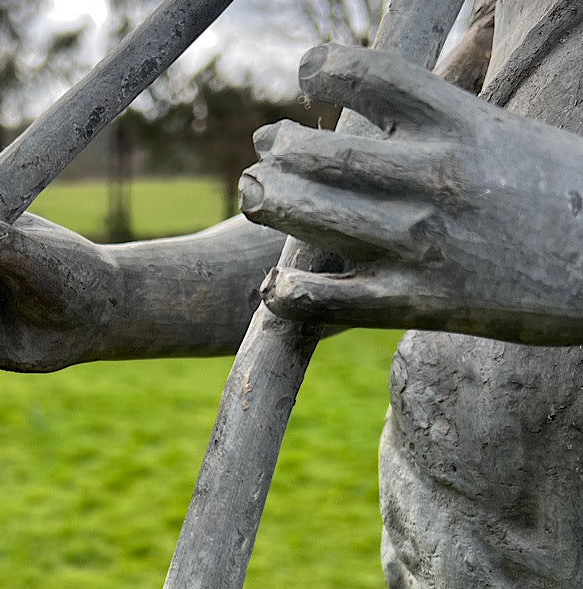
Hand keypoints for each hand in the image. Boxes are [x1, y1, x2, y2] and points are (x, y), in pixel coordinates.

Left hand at [239, 44, 582, 345]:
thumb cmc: (564, 197)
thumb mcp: (511, 134)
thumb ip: (453, 112)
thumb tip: (419, 84)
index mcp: (464, 126)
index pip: (374, 79)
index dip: (326, 68)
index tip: (306, 71)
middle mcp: (436, 178)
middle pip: (327, 154)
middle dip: (282, 148)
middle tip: (263, 149)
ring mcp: (423, 243)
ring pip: (319, 217)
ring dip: (270, 201)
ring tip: (252, 192)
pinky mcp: (417, 304)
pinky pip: (333, 299)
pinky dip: (292, 293)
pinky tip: (274, 287)